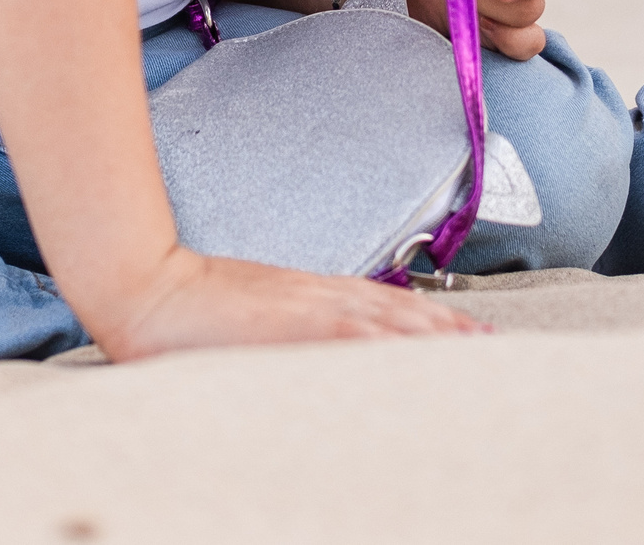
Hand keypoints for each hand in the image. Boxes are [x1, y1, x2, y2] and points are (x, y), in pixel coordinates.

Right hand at [96, 246, 487, 360]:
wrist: (150, 285)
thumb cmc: (193, 304)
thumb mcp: (255, 311)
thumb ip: (291, 325)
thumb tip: (321, 346)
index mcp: (316, 294)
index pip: (391, 305)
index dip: (435, 321)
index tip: (471, 335)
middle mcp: (325, 296)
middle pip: (405, 314)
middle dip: (451, 333)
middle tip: (493, 349)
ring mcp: (313, 309)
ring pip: (393, 324)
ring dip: (438, 340)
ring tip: (478, 354)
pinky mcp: (297, 324)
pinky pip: (358, 336)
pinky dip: (395, 346)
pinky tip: (423, 358)